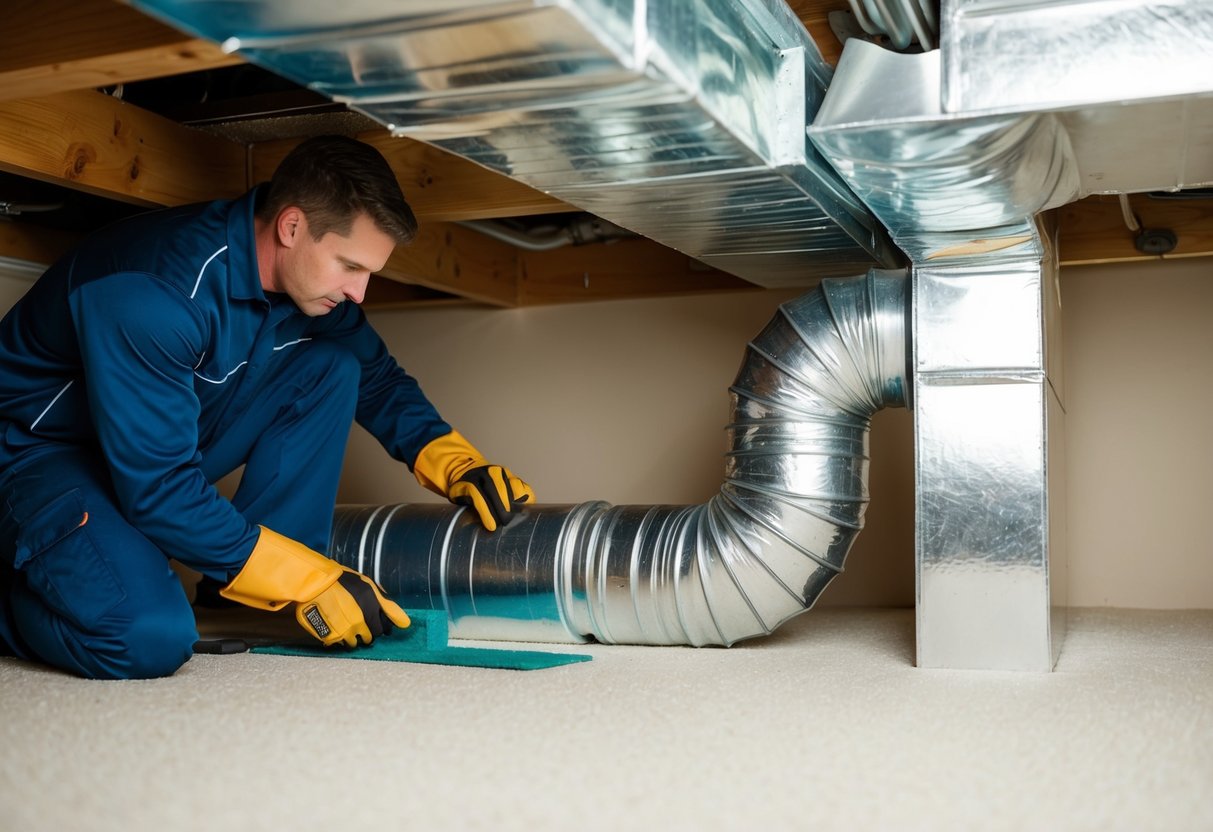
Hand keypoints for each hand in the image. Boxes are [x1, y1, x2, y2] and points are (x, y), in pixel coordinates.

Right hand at [298, 568, 410, 646]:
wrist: (315, 583)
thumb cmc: (342, 581)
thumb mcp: (368, 586)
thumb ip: (387, 604)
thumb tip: (405, 623)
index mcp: (371, 607)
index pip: (385, 628)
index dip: (383, 627)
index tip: (379, 625)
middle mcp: (361, 621)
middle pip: (372, 637)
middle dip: (369, 632)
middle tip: (360, 623)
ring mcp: (346, 630)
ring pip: (356, 642)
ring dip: (354, 636)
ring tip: (347, 624)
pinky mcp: (332, 637)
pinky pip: (342, 643)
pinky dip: (341, 638)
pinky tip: (337, 626)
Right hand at [413, 430, 535, 531]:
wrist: (458, 471)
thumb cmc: (482, 488)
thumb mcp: (498, 489)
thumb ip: (511, 496)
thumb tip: (524, 513)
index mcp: (506, 474)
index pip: (521, 488)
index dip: (524, 501)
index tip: (522, 515)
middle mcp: (495, 472)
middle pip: (507, 491)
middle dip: (509, 509)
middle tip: (509, 523)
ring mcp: (480, 476)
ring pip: (493, 493)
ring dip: (498, 511)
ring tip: (500, 525)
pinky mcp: (467, 484)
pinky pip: (478, 498)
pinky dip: (485, 512)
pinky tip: (490, 524)